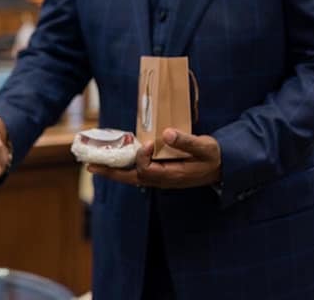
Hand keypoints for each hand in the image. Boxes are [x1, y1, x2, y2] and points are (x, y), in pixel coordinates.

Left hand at [88, 128, 220, 188]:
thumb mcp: (204, 147)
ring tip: (96, 164)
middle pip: (131, 179)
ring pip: (133, 178)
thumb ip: (186, 141)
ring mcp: (161, 179)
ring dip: (114, 171)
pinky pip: (138, 174)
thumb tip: (167, 133)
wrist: (223, 167)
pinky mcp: (161, 175)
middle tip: (90, 165)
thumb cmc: (213, 156)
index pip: (147, 170)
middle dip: (111, 172)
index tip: (148, 142)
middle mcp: (163, 181)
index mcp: (173, 175)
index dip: (142, 156)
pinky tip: (116, 160)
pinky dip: (125, 168)